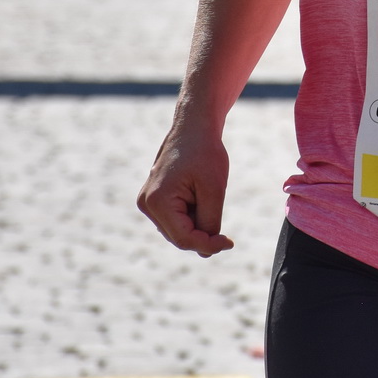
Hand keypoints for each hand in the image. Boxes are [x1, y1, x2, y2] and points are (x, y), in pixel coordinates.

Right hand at [136, 123, 233, 256]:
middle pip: (180, 237)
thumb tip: (207, 251)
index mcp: (157, 202)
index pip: (184, 239)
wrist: (194, 126)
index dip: (208, 244)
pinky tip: (200, 194)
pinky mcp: (154, 199)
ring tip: (207, 195)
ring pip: (178, 230)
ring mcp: (148, 202)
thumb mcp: (214, 189)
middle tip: (221, 212)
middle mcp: (147, 204)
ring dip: (198, 222)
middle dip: (203, 232)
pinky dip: (192, 214)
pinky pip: (176, 219)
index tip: (230, 242)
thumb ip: (210, 222)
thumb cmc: (206, 153)